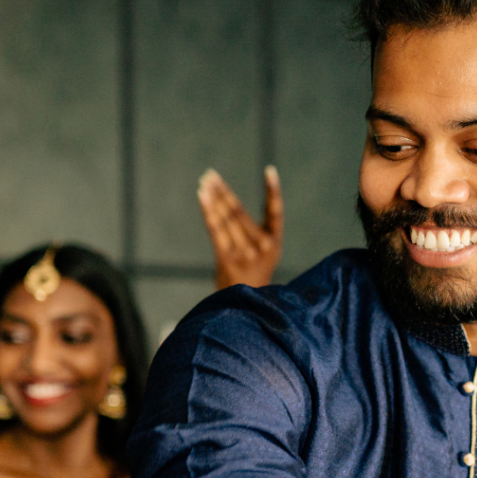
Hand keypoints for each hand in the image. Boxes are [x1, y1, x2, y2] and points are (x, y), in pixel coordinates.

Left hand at [199, 166, 283, 289]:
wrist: (246, 307)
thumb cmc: (252, 276)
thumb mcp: (261, 254)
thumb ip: (250, 231)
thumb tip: (223, 199)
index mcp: (274, 243)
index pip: (275, 212)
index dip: (273, 191)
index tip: (269, 170)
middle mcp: (263, 246)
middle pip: (239, 212)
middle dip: (223, 191)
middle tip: (211, 175)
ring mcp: (246, 253)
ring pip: (226, 218)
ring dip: (213, 197)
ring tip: (204, 181)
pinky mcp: (228, 259)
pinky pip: (215, 229)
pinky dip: (207, 210)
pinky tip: (201, 194)